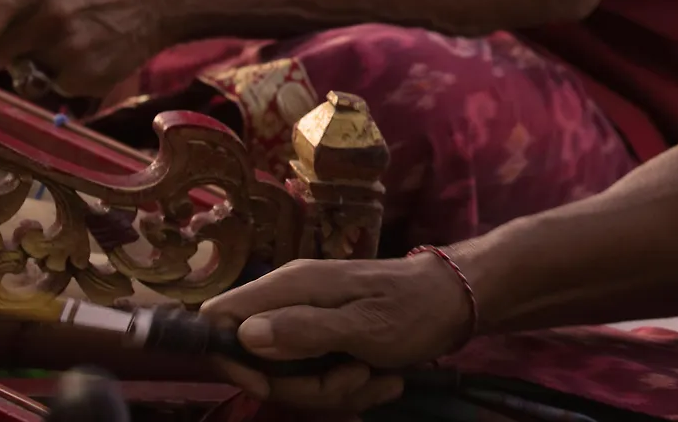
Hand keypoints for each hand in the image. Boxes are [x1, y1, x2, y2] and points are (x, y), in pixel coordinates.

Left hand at [0, 0, 194, 98]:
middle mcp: (50, 16)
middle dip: (3, 42)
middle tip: (30, 27)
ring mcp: (70, 51)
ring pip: (23, 72)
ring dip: (35, 59)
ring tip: (67, 34)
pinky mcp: (88, 78)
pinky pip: (53, 86)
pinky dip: (63, 73)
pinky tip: (88, 48)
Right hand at [198, 254, 475, 411]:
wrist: (458, 302)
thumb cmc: (413, 309)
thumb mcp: (363, 326)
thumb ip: (303, 330)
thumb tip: (244, 334)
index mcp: (289, 287)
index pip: (219, 317)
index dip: (230, 358)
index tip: (268, 382)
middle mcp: (290, 302)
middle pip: (257, 363)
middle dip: (304, 386)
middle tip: (352, 375)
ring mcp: (309, 323)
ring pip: (292, 379)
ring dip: (336, 391)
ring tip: (376, 375)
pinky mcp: (328, 342)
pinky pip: (320, 379)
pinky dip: (352, 388)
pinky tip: (386, 379)